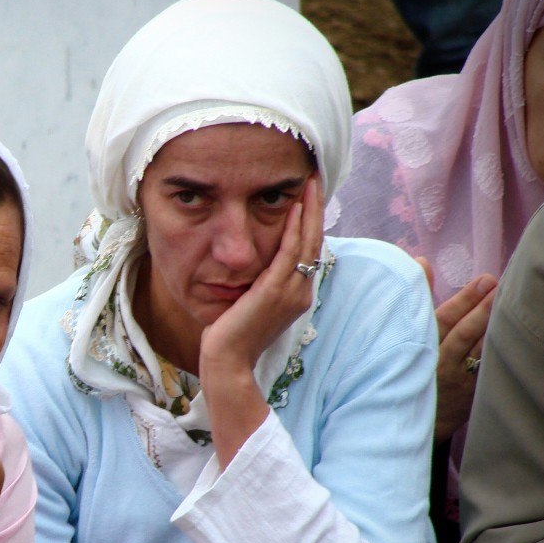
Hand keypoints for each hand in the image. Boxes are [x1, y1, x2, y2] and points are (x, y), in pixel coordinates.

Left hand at [200, 175, 323, 372]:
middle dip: (316, 209)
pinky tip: (292, 207)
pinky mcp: (274, 292)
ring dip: (309, 210)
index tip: (309, 197)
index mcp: (296, 294)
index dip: (312, 222)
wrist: (227, 362)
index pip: (309, 251)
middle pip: (315, 242)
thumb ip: (258, 284)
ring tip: (310, 184)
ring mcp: (291, 292)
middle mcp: (300, 292)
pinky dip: (293, 229)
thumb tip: (253, 266)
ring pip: (307, 243)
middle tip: (316, 179)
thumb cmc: (231, 337)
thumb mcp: (250, 304)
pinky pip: (288, 253)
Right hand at [415, 258, 496, 443]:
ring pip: (478, 352)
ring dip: (493, 327)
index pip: (441, 322)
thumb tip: (420, 261)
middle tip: (500, 286)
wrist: (410, 415)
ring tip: (509, 303)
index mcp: (417, 348)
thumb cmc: (408, 364)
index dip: (462, 301)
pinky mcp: (470, 395)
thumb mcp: (404, 334)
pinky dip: (499, 354)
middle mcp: (436, 364)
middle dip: (481, 309)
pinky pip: (487, 372)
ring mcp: (455, 381)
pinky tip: (513, 337)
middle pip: (462, 334)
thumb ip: (415, 298)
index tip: (483, 281)